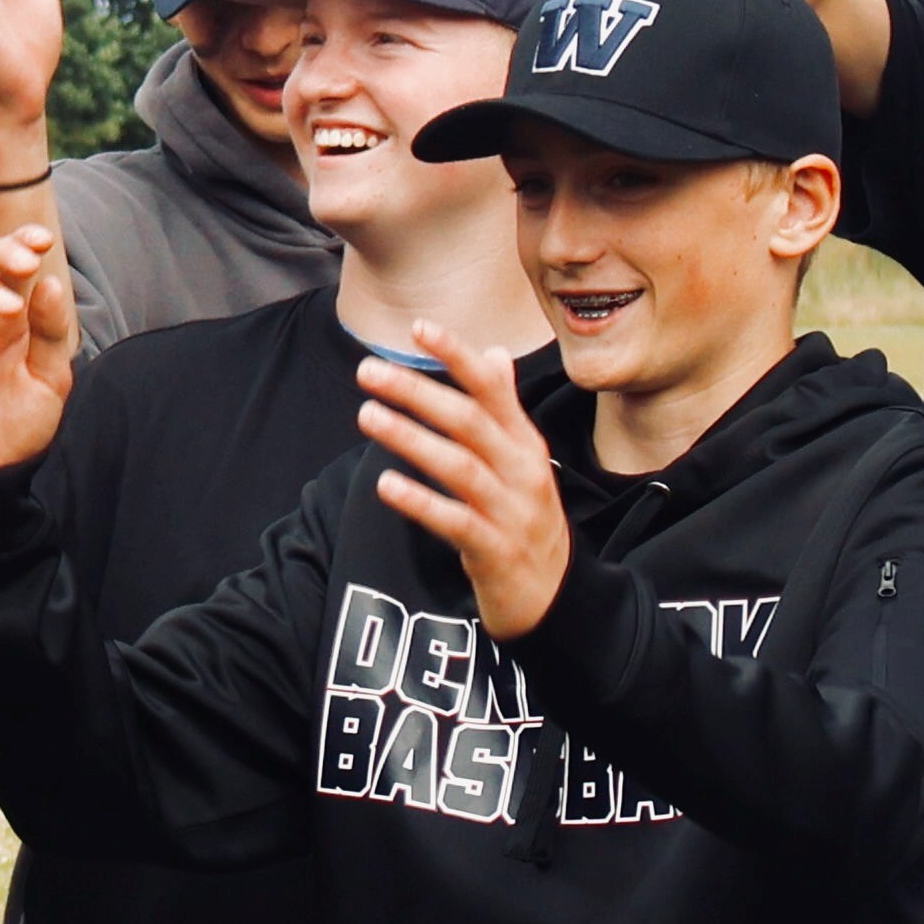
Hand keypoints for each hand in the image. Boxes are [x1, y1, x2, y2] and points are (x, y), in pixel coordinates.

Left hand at [356, 339, 568, 638]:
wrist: (556, 596)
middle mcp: (522, 470)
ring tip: (367, 416)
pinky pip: (455, 521)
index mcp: (524, 442)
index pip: (492, 388)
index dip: (457, 356)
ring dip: (411, 438)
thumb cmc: (526, 517)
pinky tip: (386, 485)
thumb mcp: (523, 458)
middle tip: (368, 371)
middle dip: (418, 392)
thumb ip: (505, 407)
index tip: (418, 328)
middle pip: (469, 421)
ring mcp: (511, 511)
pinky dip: (421, 501)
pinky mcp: (496, 551)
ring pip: (460, 467)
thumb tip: (494, 352)